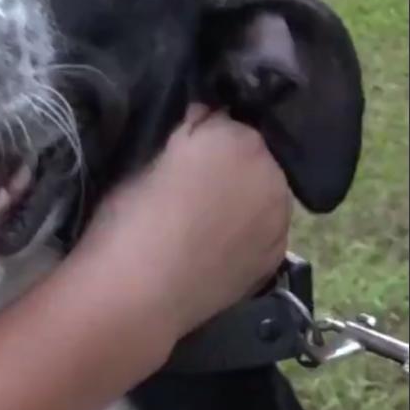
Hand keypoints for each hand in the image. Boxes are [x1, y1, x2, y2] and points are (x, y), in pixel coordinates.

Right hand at [80, 103, 290, 338]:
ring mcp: (279, 219)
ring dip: (242, 198)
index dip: (199, 135)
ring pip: (263, 193)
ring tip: (201, 222)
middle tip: (187, 188)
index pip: (223, 120)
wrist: (138, 292)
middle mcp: (271, 173)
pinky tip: (213, 248)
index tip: (175, 154)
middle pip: (252, 155)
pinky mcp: (276, 258)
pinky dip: (246, 232)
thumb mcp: (143, 156)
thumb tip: (203, 117)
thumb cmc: (129, 215)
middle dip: (228, 164)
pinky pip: (264, 230)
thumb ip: (185, 130)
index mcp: (237, 137)